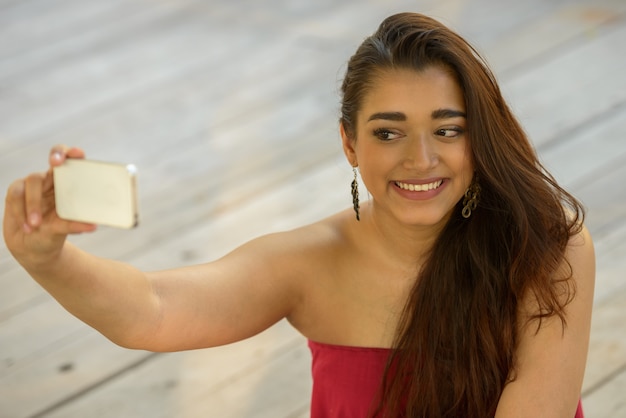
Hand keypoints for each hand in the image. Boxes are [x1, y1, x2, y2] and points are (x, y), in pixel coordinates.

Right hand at [3, 145, 96, 268]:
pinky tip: (27, 227)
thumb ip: (75, 224)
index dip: (73, 154)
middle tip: (57, 162)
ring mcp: (33, 184)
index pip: (73, 162)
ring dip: (33, 204)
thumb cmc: (53, 232)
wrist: (33, 246)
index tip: (77, 153)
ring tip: (36, 225)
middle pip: (55, 157)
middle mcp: (52, 180)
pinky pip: (16, 195)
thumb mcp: (65, 229)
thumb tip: (93, 225)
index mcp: (69, 185)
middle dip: (57, 155)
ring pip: (33, 180)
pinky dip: (21, 212)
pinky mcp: (16, 193)